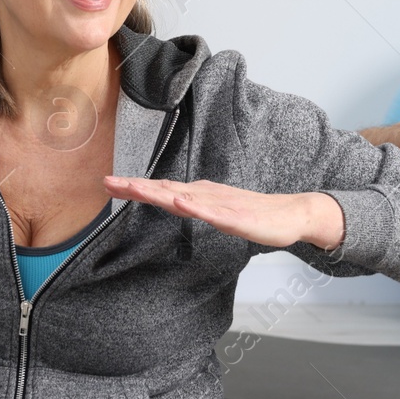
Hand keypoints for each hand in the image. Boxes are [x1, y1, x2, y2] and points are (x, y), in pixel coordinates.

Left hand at [103, 176, 344, 250]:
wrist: (291, 214)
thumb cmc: (255, 212)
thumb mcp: (217, 210)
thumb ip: (195, 205)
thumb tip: (172, 198)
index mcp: (200, 195)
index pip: (161, 190)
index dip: (135, 187)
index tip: (109, 183)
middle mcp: (206, 196)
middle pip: (166, 190)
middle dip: (137, 187)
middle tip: (108, 182)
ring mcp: (221, 205)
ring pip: (184, 198)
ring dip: (159, 193)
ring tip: (135, 188)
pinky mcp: (237, 217)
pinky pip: (214, 213)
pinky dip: (195, 207)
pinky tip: (181, 203)